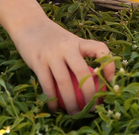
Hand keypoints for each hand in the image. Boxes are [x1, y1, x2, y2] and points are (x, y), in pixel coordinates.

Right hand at [0, 0, 115, 113]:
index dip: (108, 65)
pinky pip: (47, 84)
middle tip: (91, 108)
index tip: (109, 81)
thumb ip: (79, 56)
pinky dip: (52, 99)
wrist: (29, 24)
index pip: (100, 49)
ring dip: (71, 101)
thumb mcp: (69, 41)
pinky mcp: (37, 61)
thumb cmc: (52, 38)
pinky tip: (55, 107)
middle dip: (89, 94)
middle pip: (82, 73)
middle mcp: (66, 47)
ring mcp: (51, 54)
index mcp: (78, 42)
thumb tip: (94, 83)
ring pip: (64, 82)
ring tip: (74, 113)